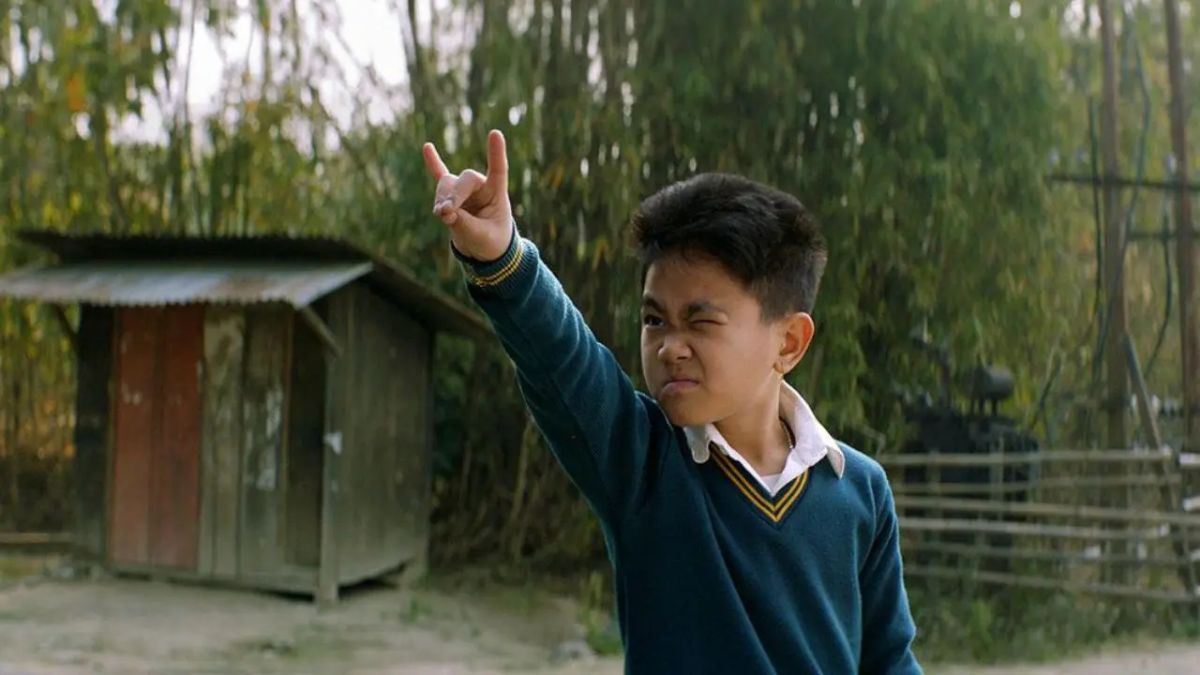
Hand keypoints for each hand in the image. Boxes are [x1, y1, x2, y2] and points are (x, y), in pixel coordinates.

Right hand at [422, 129, 513, 261]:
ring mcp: (465, 189)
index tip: (495, 133)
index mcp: (496, 193)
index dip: (496, 153)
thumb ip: (463, 223)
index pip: (498, 170)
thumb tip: (442, 211)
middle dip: (453, 196)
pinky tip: (427, 147)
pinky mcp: (451, 195)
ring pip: (447, 184)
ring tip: (441, 215)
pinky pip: (440, 176)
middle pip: (463, 180)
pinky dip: (433, 164)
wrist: (484, 249)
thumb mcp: (481, 236)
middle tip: (446, 213)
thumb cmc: (490, 241)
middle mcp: (480, 186)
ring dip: (441, 199)